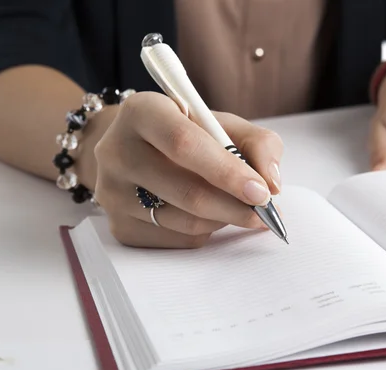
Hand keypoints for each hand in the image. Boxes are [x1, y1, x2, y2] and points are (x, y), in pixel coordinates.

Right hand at [92, 92, 282, 247]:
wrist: (134, 149)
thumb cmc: (186, 134)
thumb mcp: (221, 123)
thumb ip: (257, 144)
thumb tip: (272, 184)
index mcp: (142, 112)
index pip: (184, 144)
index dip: (227, 171)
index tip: (262, 192)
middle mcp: (117, 152)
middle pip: (186, 192)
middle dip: (235, 207)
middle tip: (265, 213)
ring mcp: (113, 193)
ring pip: (184, 221)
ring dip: (223, 220)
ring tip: (238, 208)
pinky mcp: (119, 226)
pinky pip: (176, 240)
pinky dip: (204, 232)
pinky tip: (208, 215)